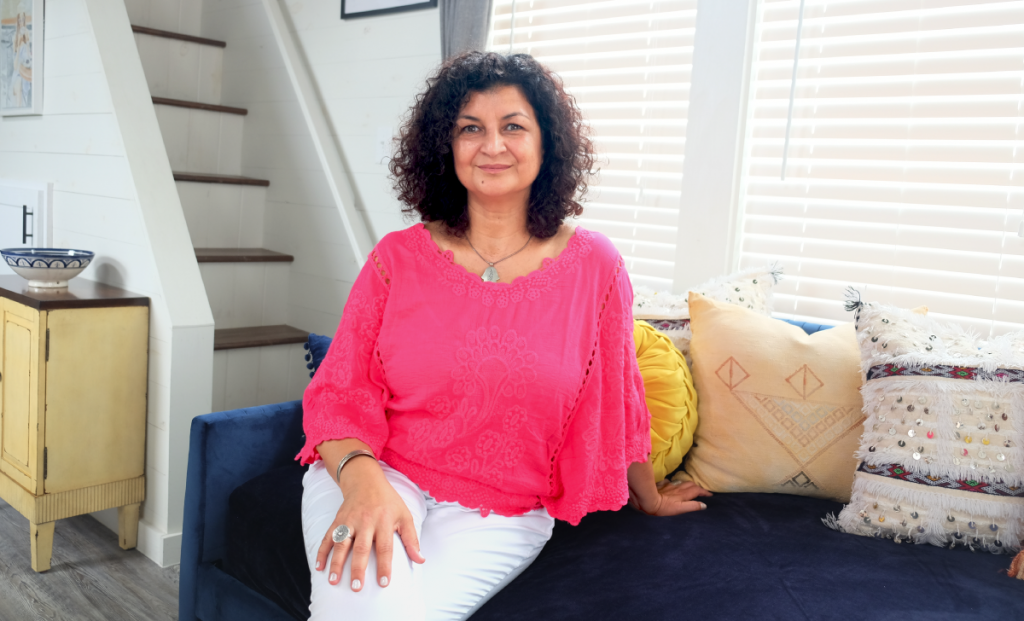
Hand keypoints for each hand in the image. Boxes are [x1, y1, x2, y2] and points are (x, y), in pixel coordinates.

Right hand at [314, 458, 425, 590]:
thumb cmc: (388, 501)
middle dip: (358, 568)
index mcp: (384, 522)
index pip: (385, 547)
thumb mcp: (404, 515)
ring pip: (341, 543)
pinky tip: (319, 566)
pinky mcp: (338, 520)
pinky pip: (328, 537)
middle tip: (357, 587)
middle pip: (361, 548)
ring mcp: (349, 521)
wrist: (366, 480)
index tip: (383, 583)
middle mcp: (366, 522)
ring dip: (336, 562)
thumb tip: (420, 560)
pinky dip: (322, 551)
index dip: (385, 566)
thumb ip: (411, 539)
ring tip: (333, 580)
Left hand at [628, 479, 711, 516]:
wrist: (648, 501)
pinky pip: (669, 482)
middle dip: (697, 487)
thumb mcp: (680, 509)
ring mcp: (669, 485)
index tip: (710, 495)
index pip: (697, 490)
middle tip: (701, 491)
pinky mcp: (661, 485)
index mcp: (683, 494)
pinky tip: (671, 484)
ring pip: (681, 481)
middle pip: (690, 484)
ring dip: (687, 483)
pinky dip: (673, 483)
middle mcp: (677, 488)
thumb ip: (692, 506)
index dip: (704, 492)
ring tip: (689, 487)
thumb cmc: (664, 508)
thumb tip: (704, 505)